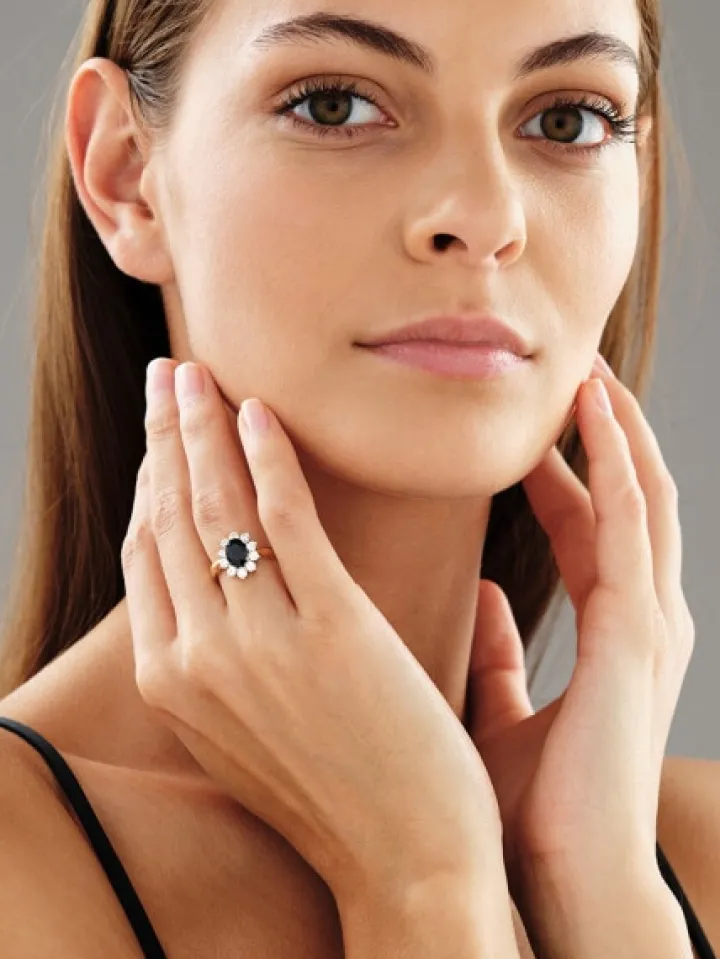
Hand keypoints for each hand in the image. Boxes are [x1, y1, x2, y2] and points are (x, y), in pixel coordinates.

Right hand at [122, 358, 504, 911]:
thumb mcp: (246, 729)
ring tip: (200, 374)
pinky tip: (260, 413)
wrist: (405, 863)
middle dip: (164, 436)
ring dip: (202, 427)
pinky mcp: (330, 628)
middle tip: (168, 376)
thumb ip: (218, 660)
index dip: (149, 481)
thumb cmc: (334, 793)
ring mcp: (258, 642)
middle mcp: (198, 657)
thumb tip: (220, 588)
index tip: (161, 431)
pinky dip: (267, 457)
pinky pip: (284, 517)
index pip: (145, 554)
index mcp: (172, 682)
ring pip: (215, 506)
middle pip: (167, 516)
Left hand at [463, 353, 694, 907]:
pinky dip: (618, 462)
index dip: (566, 475)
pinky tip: (595, 413)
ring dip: (616, 431)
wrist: (564, 884)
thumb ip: (499, 657)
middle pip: (628, 500)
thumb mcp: (503, 713)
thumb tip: (479, 602)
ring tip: (588, 370)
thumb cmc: (532, 810)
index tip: (530, 433)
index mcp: (611, 637)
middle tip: (572, 373)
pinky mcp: (638, 635)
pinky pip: (634, 524)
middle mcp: (640, 620)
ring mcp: (649, 625)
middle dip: (604, 435)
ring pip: (641, 497)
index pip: (592, 531)